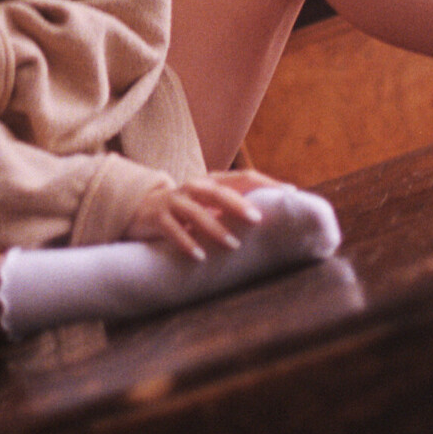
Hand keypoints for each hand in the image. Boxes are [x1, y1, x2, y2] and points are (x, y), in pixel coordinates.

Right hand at [124, 168, 283, 259]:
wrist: (142, 209)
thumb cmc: (188, 209)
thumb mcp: (211, 204)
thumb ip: (235, 208)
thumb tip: (274, 218)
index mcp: (213, 181)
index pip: (244, 177)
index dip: (267, 183)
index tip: (290, 194)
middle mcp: (195, 187)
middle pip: (219, 192)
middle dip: (239, 205)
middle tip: (258, 219)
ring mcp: (175, 202)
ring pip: (196, 212)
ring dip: (215, 228)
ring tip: (233, 245)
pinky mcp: (158, 218)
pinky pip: (172, 230)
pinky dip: (186, 242)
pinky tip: (199, 256)